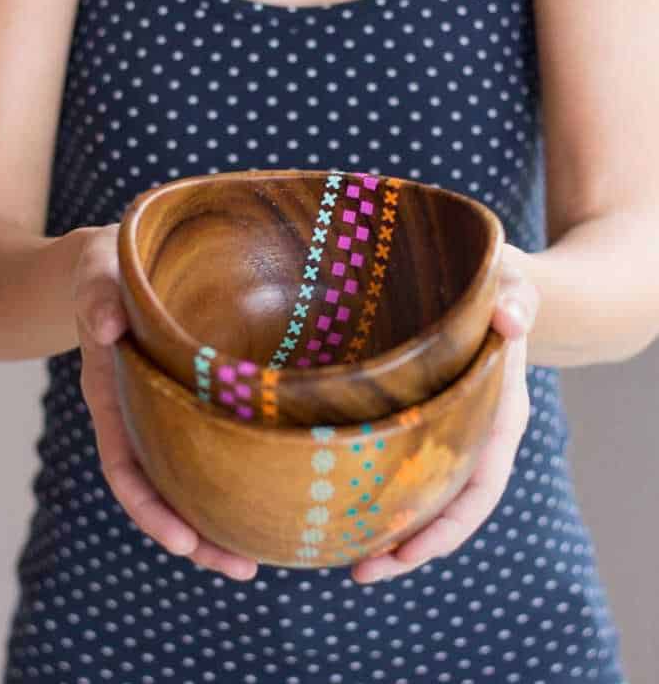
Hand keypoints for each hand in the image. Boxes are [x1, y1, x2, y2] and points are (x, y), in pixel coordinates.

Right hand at [72, 223, 258, 581]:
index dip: (151, 508)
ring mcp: (169, 410)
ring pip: (192, 477)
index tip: (182, 543)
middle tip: (244, 567)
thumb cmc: (107, 269)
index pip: (125, 466)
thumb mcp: (96, 274)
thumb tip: (106, 326)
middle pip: (165, 490)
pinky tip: (273, 489)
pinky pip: (215, 443)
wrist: (117, 262)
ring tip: (262, 555)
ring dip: (221, 518)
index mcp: (112, 396)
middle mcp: (141, 414)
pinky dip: (236, 473)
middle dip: (198, 536)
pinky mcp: (198, 396)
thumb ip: (96, 296)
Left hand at [351, 241, 540, 584]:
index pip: (481, 487)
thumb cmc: (498, 285)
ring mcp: (444, 430)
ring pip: (421, 496)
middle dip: (408, 546)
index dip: (447, 526)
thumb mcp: (513, 285)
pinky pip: (400, 466)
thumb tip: (511, 320)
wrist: (488, 281)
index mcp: (500, 415)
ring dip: (387, 530)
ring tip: (344, 560)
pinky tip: (337, 504)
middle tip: (359, 573)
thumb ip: (517, 299)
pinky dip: (376, 492)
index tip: (406, 555)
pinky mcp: (414, 418)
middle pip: (447, 508)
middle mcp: (473, 433)